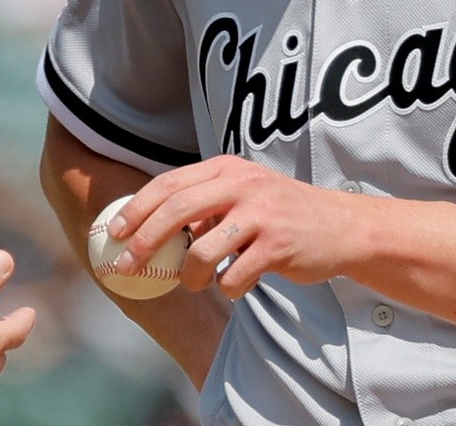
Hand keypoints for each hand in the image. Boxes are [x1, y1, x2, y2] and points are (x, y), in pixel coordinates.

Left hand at [108, 155, 361, 297]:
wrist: (341, 227)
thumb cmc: (281, 213)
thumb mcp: (244, 193)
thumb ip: (204, 203)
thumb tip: (148, 228)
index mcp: (227, 169)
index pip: (169, 184)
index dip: (136, 209)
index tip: (114, 233)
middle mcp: (242, 185)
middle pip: (176, 211)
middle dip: (145, 242)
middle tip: (127, 266)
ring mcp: (261, 214)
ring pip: (202, 251)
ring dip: (189, 276)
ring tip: (195, 283)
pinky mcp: (278, 245)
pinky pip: (233, 276)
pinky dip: (227, 287)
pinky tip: (235, 284)